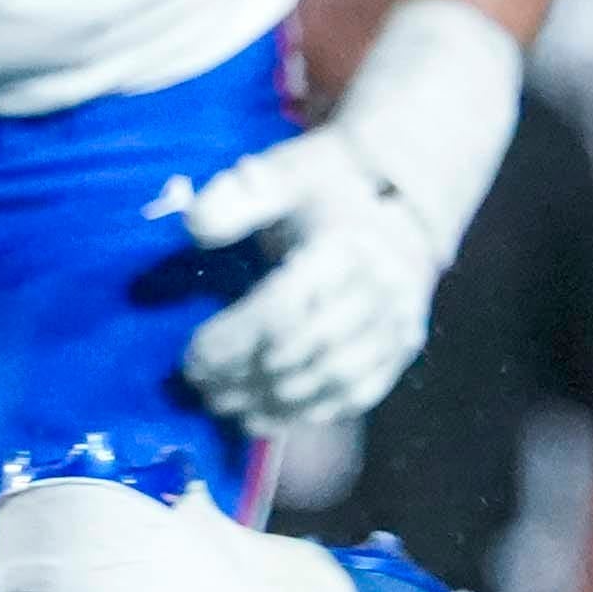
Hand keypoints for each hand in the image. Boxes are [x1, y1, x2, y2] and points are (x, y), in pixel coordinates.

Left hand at [175, 0, 524, 433]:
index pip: (284, 307)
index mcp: (347, 245)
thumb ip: (237, 197)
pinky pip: (356, 395)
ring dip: (271, 401)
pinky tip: (263, 417)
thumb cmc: (325, 188)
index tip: (190, 356)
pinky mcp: (402, 348)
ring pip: (331, 380)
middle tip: (198, 385)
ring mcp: (398, 323)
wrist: (398, 201)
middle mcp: (381, 288)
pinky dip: (307, 413)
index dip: (233, 340)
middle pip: (305, 350)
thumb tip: (194, 229)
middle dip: (244, 375)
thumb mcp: (280, 175)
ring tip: (221, 404)